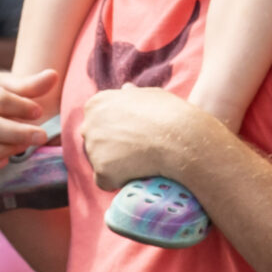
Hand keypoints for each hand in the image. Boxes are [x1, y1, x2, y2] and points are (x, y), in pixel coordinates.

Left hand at [75, 86, 209, 188]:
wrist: (182, 139)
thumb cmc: (171, 115)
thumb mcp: (152, 95)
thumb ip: (133, 95)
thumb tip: (125, 88)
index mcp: (97, 104)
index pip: (98, 122)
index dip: (118, 132)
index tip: (135, 136)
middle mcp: (89, 125)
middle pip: (96, 142)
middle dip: (113, 148)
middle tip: (139, 151)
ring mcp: (93, 149)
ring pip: (101, 163)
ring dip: (117, 165)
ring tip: (142, 163)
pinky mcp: (102, 171)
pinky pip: (105, 182)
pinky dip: (119, 182)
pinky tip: (137, 175)